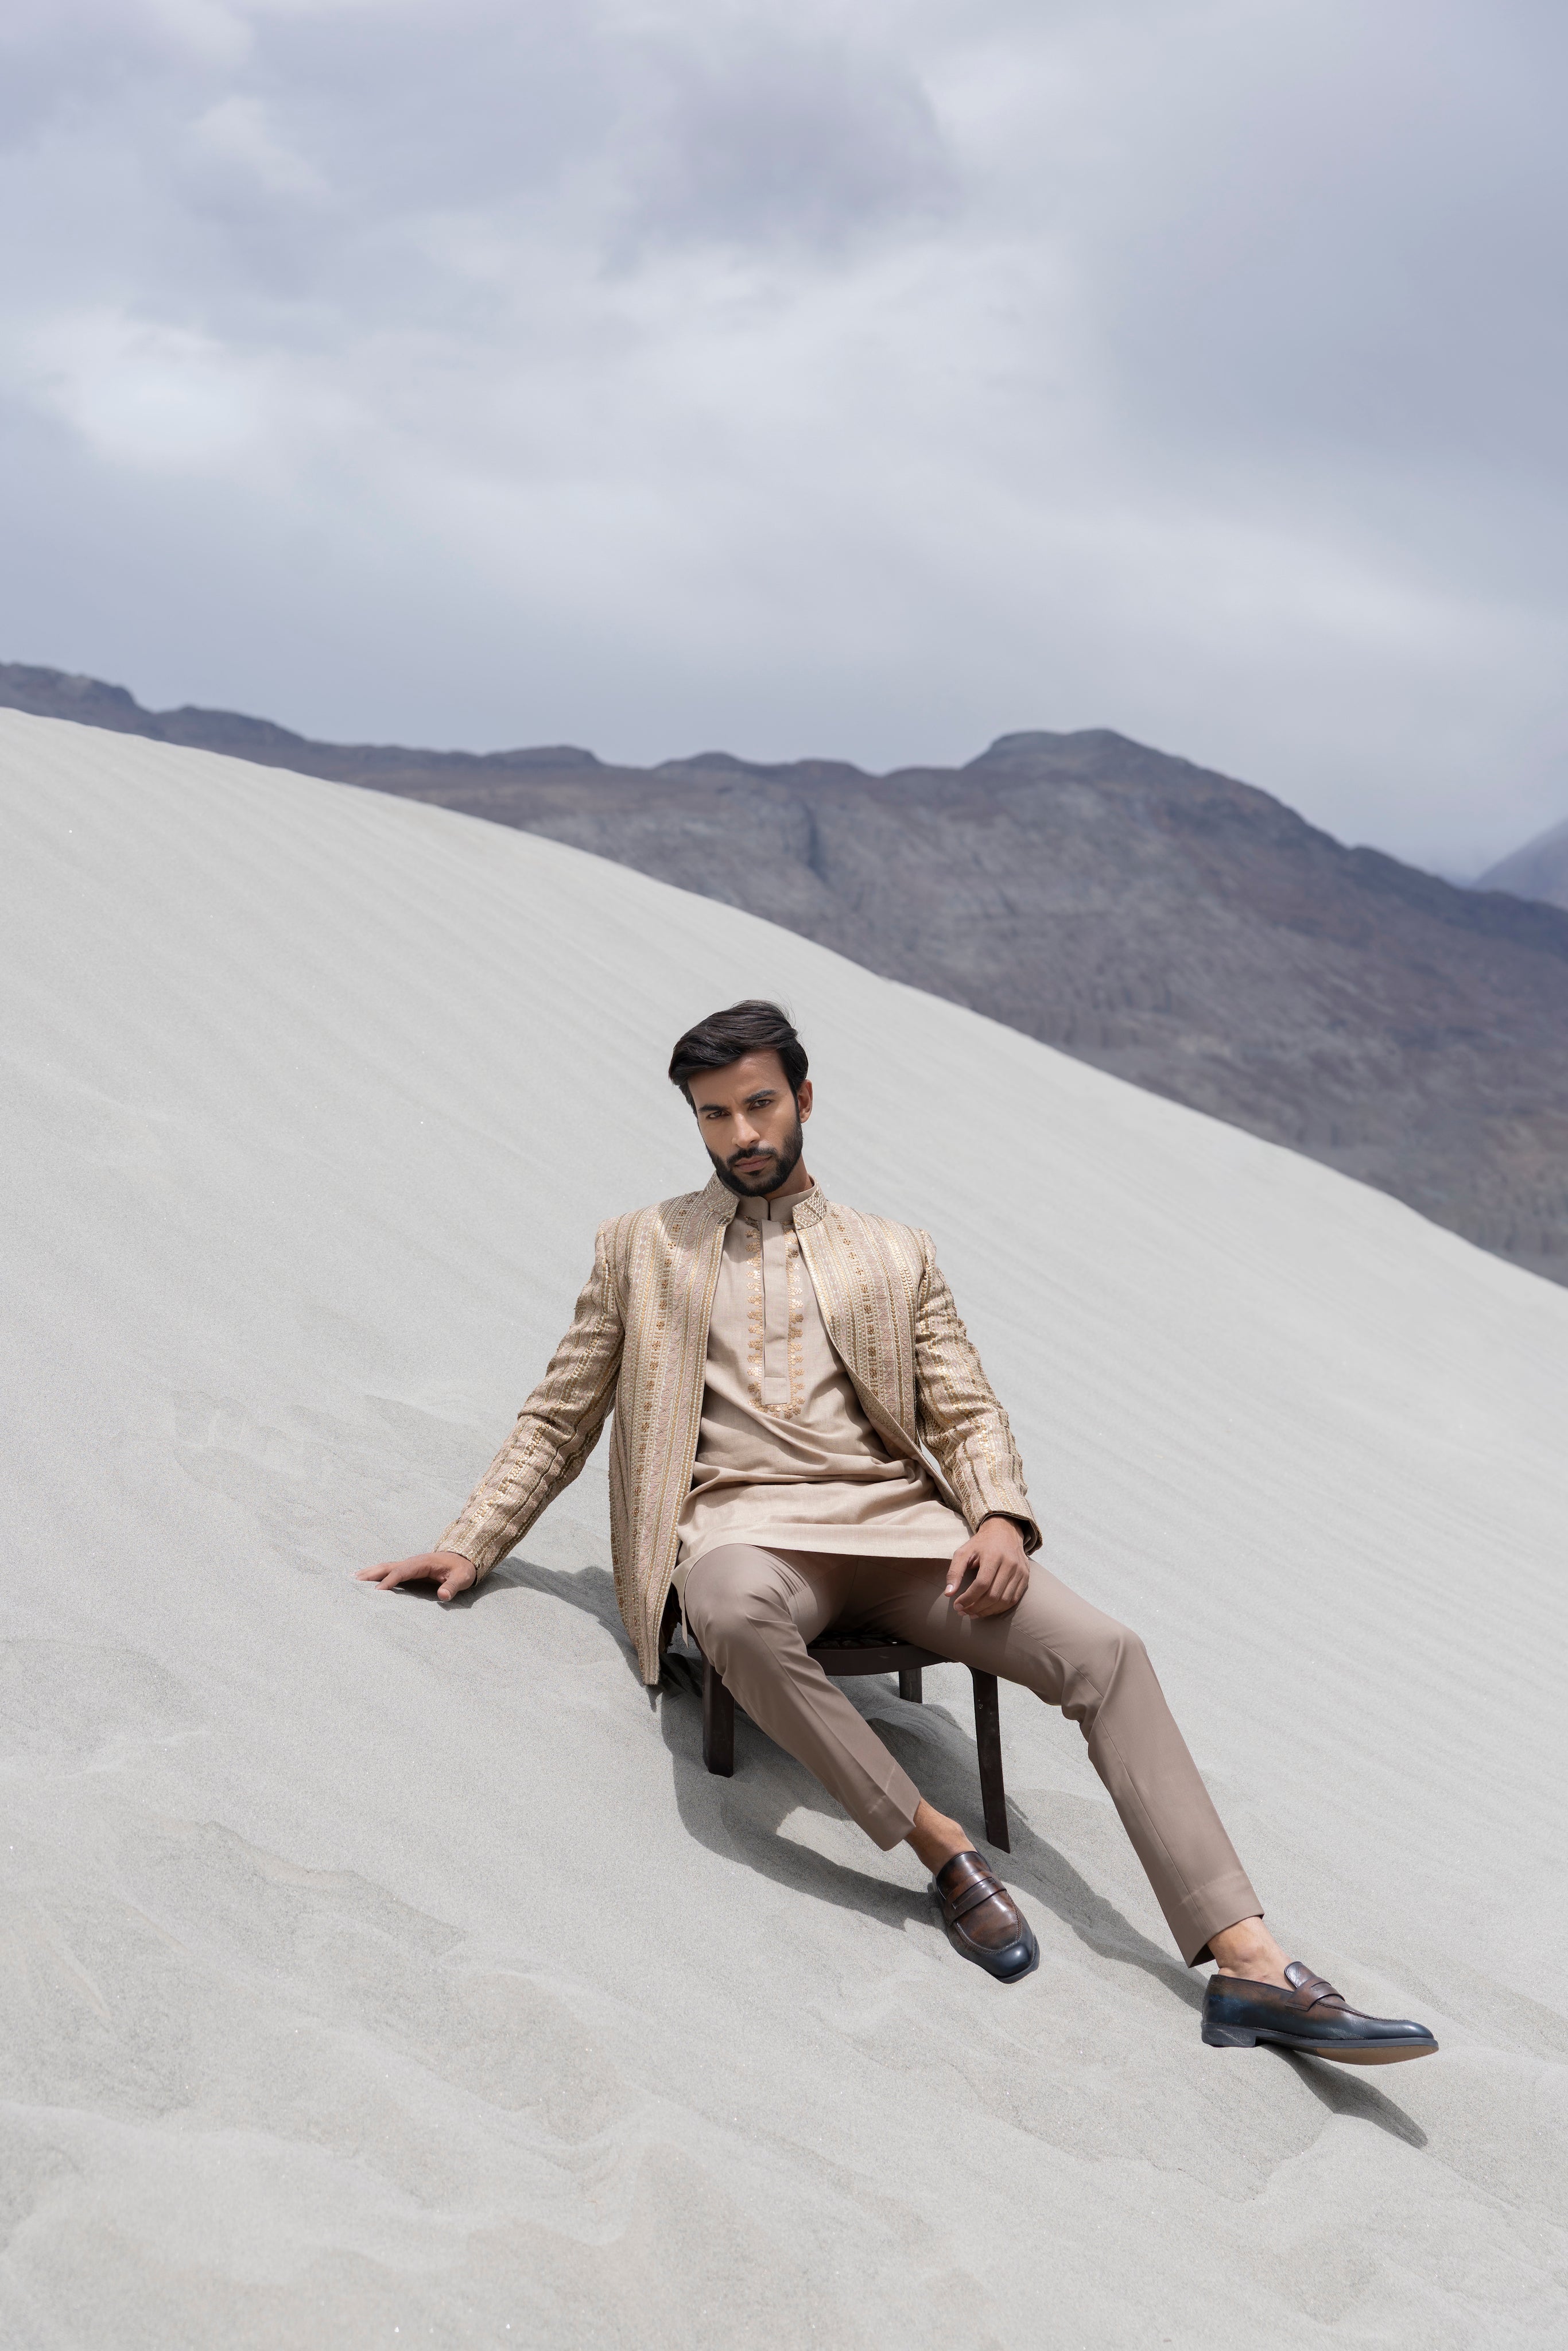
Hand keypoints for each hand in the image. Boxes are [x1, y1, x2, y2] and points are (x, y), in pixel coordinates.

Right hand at [356, 1550, 477, 1603]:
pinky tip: (365, 1580)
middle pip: (388, 1566)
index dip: (389, 1581)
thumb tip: (443, 1596)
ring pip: (386, 1567)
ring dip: (370, 1573)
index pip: (402, 1571)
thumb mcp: (462, 1578)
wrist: (465, 1558)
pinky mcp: (409, 1571)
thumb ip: (453, 1586)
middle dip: (371, 1574)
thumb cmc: (462, 1569)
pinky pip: (389, 1572)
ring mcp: (409, 1565)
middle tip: (353, 1581)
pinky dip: (376, 1575)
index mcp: (422, 1563)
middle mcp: (412, 1562)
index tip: (377, 1592)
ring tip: (352, 1579)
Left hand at [944, 1518, 1029, 1617]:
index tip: (957, 1605)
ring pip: (1004, 1600)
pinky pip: (1013, 1599)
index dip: (968, 1598)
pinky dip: (999, 1608)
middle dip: (976, 1607)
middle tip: (963, 1612)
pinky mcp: (1025, 1577)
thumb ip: (954, 1572)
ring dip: (987, 1611)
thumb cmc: (981, 1544)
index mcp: (993, 1555)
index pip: (982, 1584)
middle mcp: (1009, 1563)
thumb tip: (948, 1594)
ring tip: (973, 1613)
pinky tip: (987, 1609)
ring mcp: (1020, 1571)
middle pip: (993, 1595)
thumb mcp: (964, 1552)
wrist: (1005, 1531)